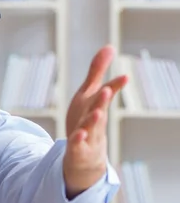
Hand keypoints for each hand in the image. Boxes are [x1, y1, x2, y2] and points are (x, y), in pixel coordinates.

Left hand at [63, 45, 127, 198]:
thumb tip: (110, 46)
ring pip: (90, 128)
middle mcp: (94, 121)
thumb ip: (97, 73)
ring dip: (92, 120)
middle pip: (98, 110)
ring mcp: (87, 137)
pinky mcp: (77, 150)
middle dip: (102, 100)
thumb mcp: (88, 95)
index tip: (125, 77)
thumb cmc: (86, 120)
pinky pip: (76, 146)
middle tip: (106, 89)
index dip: (114, 86)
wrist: (85, 156)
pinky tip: (77, 135)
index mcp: (95, 106)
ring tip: (97, 113)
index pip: (106, 95)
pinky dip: (77, 141)